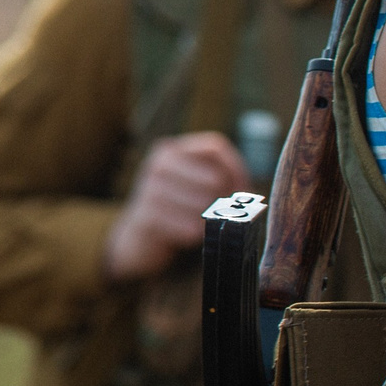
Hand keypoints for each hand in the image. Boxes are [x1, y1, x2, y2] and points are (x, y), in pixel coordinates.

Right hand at [102, 132, 251, 283]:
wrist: (138, 238)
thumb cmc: (178, 208)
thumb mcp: (196, 186)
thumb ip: (224, 179)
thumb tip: (247, 191)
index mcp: (173, 149)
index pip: (215, 146)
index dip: (236, 168)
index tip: (242, 189)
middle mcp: (159, 163)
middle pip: (214, 178)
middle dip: (226, 199)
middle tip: (225, 212)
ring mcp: (149, 188)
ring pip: (203, 204)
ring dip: (211, 219)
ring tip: (206, 225)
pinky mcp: (146, 216)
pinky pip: (189, 226)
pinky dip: (196, 233)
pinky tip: (192, 235)